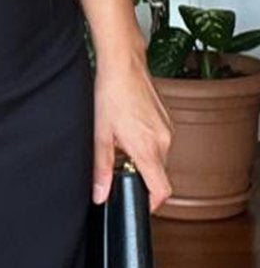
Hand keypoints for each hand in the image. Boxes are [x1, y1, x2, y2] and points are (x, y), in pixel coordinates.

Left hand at [92, 46, 173, 213]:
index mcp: (148, 148)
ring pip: (158, 158)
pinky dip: (145, 144)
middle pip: (158, 174)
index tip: (137, 203)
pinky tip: (128, 128)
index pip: (162, 190)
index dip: (150, 203)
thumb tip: (101, 194)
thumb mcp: (100, 134)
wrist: (123, 64)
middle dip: (138, 175)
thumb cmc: (110, 93)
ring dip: (141, 158)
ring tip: (120, 140)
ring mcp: (168, 129)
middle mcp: (164, 141)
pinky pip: (159, 142)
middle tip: (117, 163)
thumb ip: (101, 168)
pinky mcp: (167, 120)